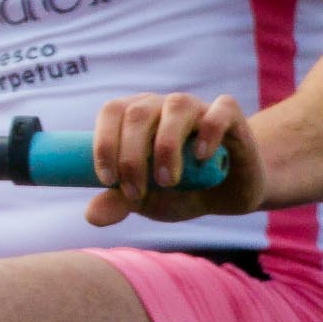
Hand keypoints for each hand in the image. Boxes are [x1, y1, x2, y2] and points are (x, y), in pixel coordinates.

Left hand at [86, 92, 265, 226]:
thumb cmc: (180, 191)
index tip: (107, 181)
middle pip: (138, 113)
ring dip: (166, 146)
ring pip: (176, 107)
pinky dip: (209, 130)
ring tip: (167, 181)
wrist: (229, 195)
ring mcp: (196, 106)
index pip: (111, 112)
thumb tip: (91, 216)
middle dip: (131, 156)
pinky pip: (220, 111)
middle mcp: (162, 105)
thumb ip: (119, 201)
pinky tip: (201, 156)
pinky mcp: (230, 116)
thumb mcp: (147, 200)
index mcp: (134, 115)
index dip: (104, 143)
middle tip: (136, 192)